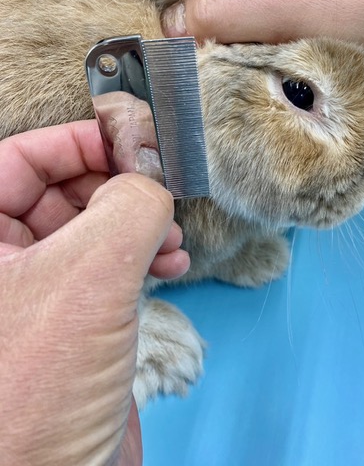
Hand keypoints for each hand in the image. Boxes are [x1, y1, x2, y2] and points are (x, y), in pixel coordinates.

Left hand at [0, 121, 189, 464]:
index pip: (21, 158)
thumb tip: (153, 173)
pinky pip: (109, 266)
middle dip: (117, 186)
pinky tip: (171, 262)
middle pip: (62, 189)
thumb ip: (128, 206)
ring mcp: (37, 294)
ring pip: (92, 227)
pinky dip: (145, 256)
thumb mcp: (88, 279)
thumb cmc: (33, 398)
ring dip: (139, 223)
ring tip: (170, 236)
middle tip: (157, 188)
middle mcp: (0, 262)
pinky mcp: (72, 322)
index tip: (131, 141)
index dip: (78, 142)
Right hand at [162, 0, 363, 202]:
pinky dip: (250, 51)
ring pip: (227, 18)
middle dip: (201, 37)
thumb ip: (224, 11)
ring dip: (228, 48)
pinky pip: (252, 29)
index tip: (173, 57)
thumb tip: (167, 27)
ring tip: (231, 77)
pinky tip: (254, 70)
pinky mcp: (287, 2)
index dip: (170, 15)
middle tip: (205, 75)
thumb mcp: (289, 3)